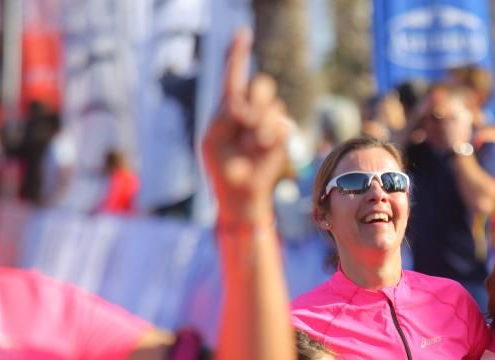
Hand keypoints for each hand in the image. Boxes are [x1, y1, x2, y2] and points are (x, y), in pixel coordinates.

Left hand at [202, 28, 290, 227]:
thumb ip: (223, 117)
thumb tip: (243, 105)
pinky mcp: (281, 136)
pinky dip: (268, 138)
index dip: (239, 53)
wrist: (239, 192)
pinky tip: (260, 150)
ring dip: (259, 126)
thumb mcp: (213, 139)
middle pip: (261, 85)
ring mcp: (268, 122)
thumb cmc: (221, 166)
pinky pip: (280, 125)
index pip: (234, 75)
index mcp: (229, 107)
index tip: (243, 33)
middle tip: (243, 120)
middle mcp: (251, 110)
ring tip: (250, 145)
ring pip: (273, 105)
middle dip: (255, 100)